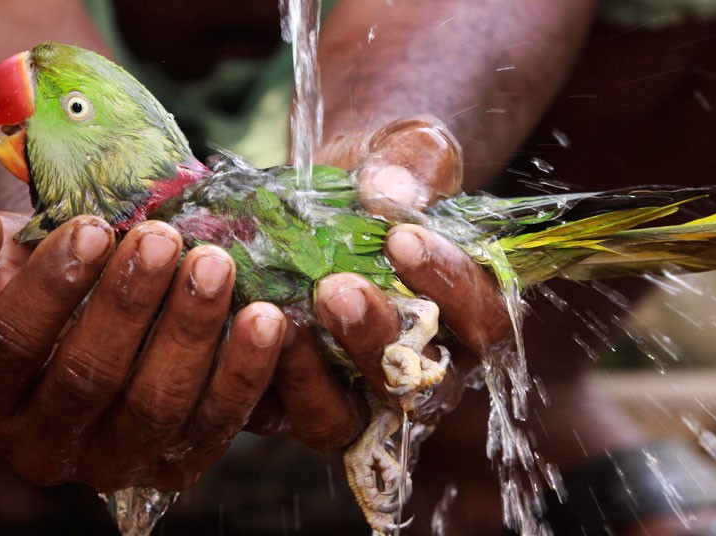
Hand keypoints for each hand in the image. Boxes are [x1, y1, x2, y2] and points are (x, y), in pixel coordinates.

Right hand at [0, 202, 284, 491]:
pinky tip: (265, 319)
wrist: (86, 303)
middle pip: (89, 380)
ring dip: (191, 333)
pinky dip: (244, 374)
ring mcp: (114, 461)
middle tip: (166, 240)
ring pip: (156, 407)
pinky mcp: (174, 461)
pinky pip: (213, 426)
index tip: (95, 227)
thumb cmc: (27, 277)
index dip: (51, 289)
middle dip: (131, 305)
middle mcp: (43, 447)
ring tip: (215, 266)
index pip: (11, 349)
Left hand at [270, 116, 509, 439]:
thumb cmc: (385, 179)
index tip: (403, 238)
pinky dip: (256, 378)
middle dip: (374, 337)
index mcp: (466, 318)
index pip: (479, 322)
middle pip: (411, 384)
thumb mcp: (409, 150)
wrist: (327, 198)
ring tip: (282, 315)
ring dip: (311, 377)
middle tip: (335, 288)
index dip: (447, 288)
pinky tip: (236, 326)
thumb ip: (413, 164)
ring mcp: (352, 394)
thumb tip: (386, 195)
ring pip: (342, 417)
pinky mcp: (291, 398)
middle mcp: (415, 371)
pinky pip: (277, 411)